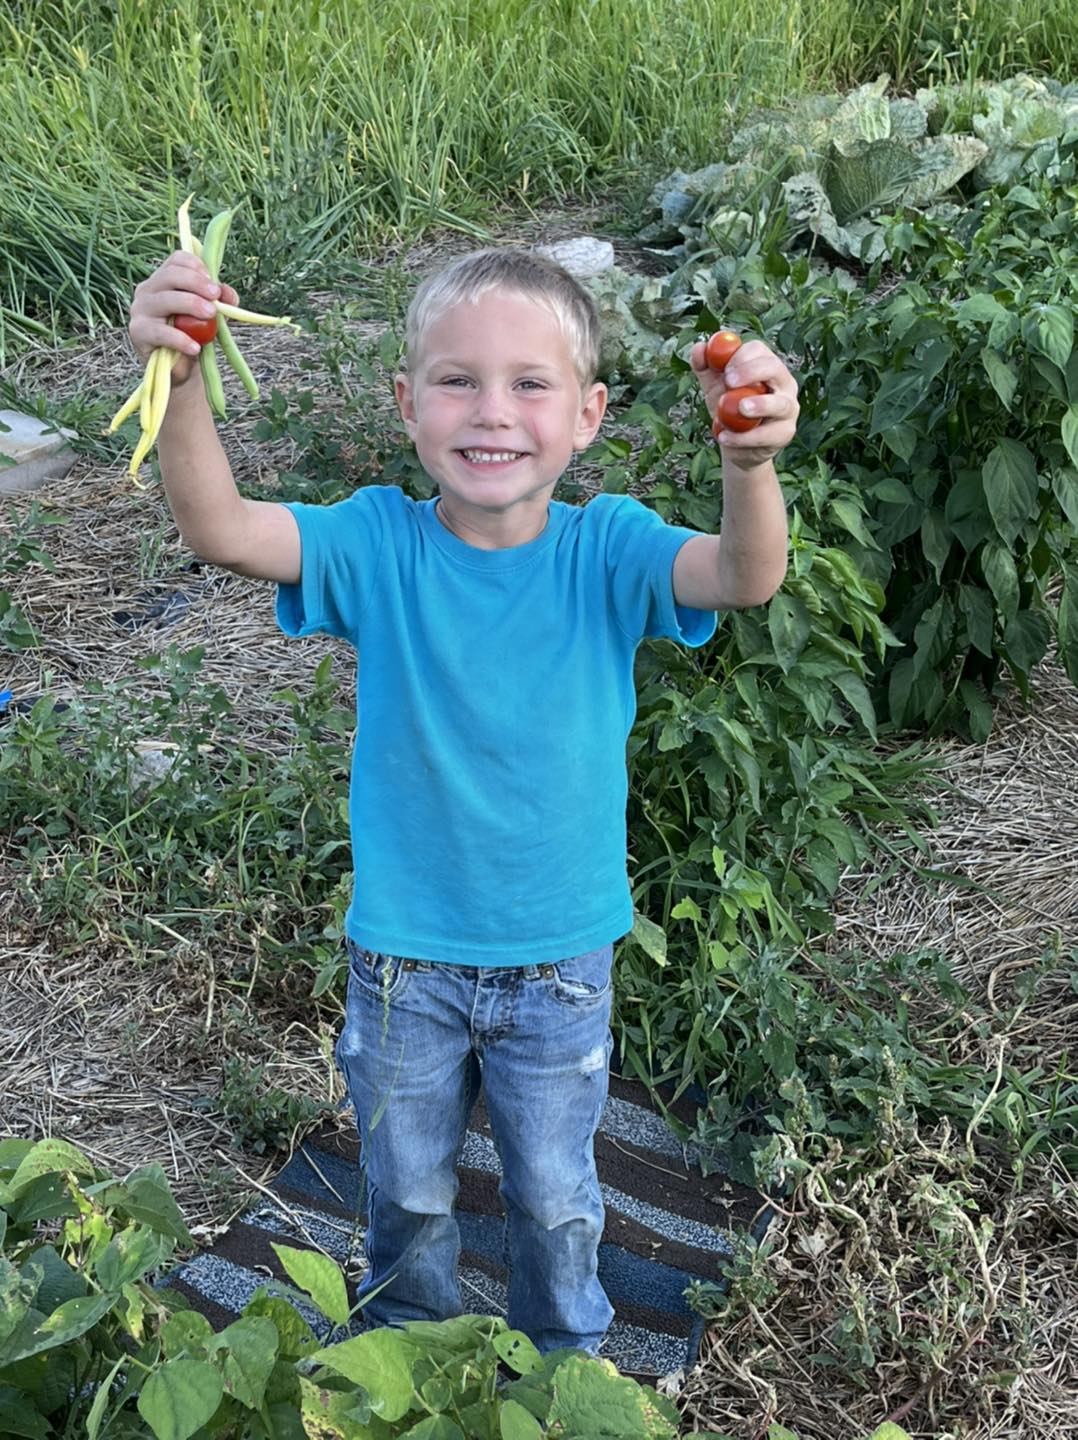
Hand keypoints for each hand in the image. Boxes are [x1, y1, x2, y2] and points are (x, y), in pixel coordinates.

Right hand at [129, 251, 239, 386]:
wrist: (181, 368)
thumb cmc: (194, 335)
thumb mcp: (210, 315)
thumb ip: (220, 301)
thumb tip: (228, 294)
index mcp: (164, 279)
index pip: (177, 260)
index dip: (196, 267)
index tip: (214, 285)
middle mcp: (148, 289)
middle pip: (171, 275)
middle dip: (197, 284)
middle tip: (215, 298)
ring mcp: (140, 309)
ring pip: (166, 299)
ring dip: (192, 305)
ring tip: (210, 317)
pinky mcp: (138, 331)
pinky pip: (161, 331)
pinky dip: (181, 339)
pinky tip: (195, 347)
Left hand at [690, 335, 798, 472]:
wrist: (736, 445)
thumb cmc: (729, 410)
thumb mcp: (714, 387)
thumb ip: (705, 367)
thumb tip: (699, 347)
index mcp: (766, 365)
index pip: (758, 350)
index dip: (740, 356)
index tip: (723, 369)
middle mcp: (783, 382)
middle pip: (773, 367)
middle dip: (751, 372)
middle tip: (729, 382)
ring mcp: (789, 407)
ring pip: (779, 403)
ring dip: (760, 405)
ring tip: (740, 409)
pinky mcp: (785, 432)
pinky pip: (767, 434)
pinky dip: (744, 437)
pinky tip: (725, 437)